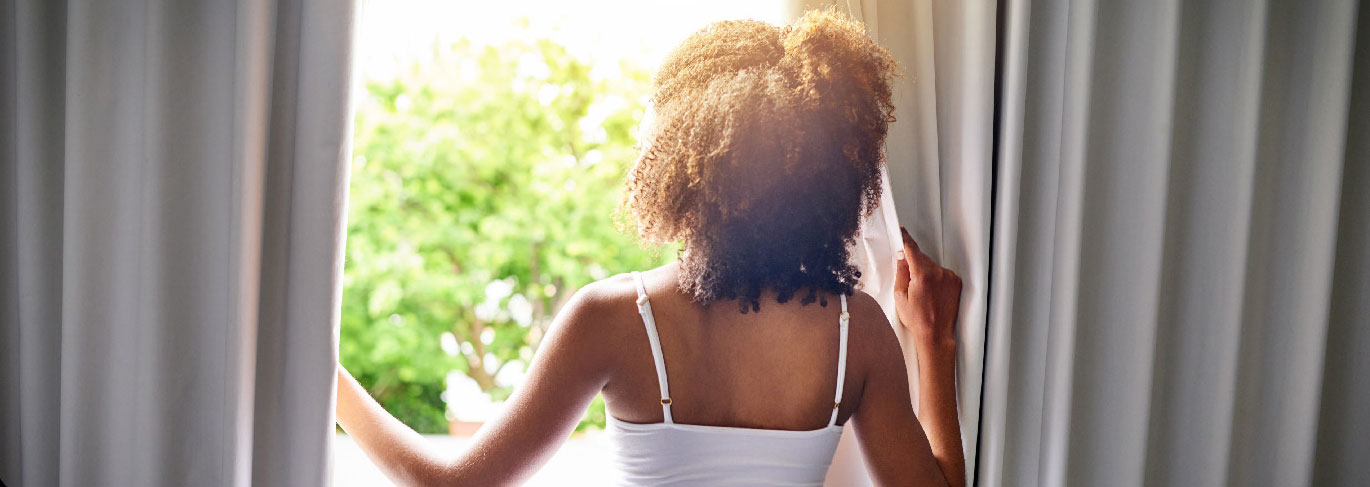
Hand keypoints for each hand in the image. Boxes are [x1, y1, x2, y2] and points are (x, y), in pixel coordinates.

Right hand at [894, 226, 961, 354]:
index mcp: (922, 275)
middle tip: (909, 282)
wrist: (936, 334)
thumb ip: (901, 272)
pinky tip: (931, 293)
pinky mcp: (956, 282)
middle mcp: (938, 273)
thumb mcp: (900, 296)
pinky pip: (942, 273)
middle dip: (913, 264)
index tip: (900, 230)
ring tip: (922, 292)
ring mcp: (949, 277)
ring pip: (932, 266)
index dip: (904, 238)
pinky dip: (935, 278)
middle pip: (922, 258)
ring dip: (925, 272)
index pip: (912, 249)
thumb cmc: (917, 319)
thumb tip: (901, 256)